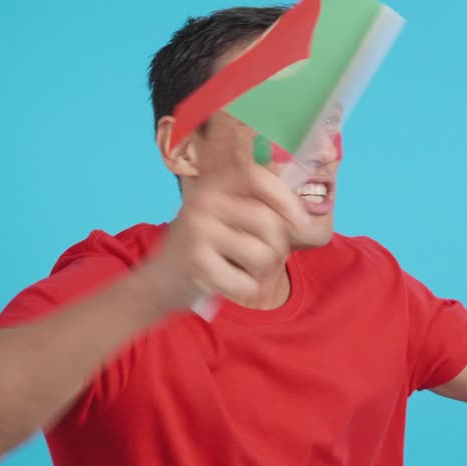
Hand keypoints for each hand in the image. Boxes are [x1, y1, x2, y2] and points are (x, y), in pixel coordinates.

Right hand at [133, 171, 310, 313]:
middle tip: (263, 259)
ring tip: (243, 270)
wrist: (159, 282)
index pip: (257, 176)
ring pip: (264, 254)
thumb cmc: (208, 249)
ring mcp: (198, 231)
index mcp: (214, 185)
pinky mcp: (197, 264)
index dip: (285, 198)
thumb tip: (307, 214)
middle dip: (278, 248)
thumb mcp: (226, 217)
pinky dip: (247, 289)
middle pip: (269, 223)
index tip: (300, 220)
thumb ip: (258, 207)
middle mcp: (204, 201)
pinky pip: (248, 282)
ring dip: (264, 271)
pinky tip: (229, 284)